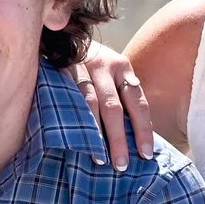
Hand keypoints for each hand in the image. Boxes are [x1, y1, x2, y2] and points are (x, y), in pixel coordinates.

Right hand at [70, 42, 155, 169]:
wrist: (59, 37)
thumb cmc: (90, 67)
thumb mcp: (110, 76)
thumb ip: (121, 99)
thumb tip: (135, 140)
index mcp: (122, 67)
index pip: (137, 103)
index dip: (143, 130)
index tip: (146, 155)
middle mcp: (104, 65)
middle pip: (113, 107)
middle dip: (119, 138)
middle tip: (121, 165)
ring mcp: (79, 67)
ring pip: (89, 105)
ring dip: (95, 134)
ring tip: (99, 158)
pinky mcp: (58, 71)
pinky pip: (66, 99)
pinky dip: (72, 121)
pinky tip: (75, 139)